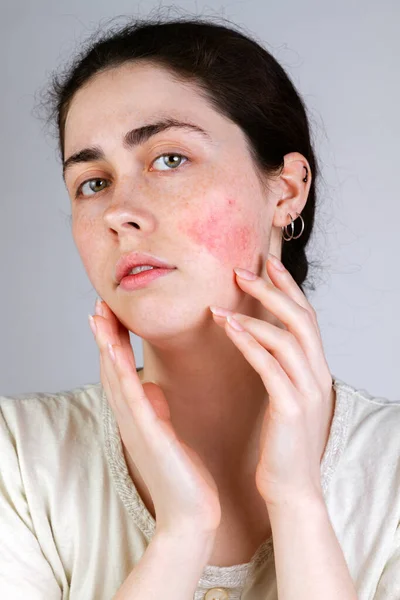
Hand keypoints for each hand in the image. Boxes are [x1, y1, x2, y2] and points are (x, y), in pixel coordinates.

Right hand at [89, 301, 220, 537]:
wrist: (191, 514)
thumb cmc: (183, 475)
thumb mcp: (168, 433)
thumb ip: (156, 408)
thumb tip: (149, 385)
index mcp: (138, 415)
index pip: (121, 370)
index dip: (114, 340)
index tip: (112, 313)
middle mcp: (131, 417)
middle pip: (111, 368)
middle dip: (105, 335)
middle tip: (99, 303)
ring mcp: (137, 425)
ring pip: (115, 377)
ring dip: (105, 345)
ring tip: (99, 315)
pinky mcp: (149, 434)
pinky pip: (131, 396)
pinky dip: (119, 371)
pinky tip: (113, 349)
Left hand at [210, 254, 333, 507]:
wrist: (292, 489)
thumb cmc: (282, 444)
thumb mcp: (287, 399)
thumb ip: (281, 371)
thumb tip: (261, 344)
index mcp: (317, 371)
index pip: (306, 318)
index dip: (288, 287)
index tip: (267, 263)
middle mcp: (318, 375)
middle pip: (302, 318)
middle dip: (273, 289)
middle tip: (242, 269)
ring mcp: (308, 391)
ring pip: (288, 337)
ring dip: (256, 312)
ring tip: (224, 298)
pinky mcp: (291, 407)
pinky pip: (270, 365)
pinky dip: (249, 341)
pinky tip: (228, 327)